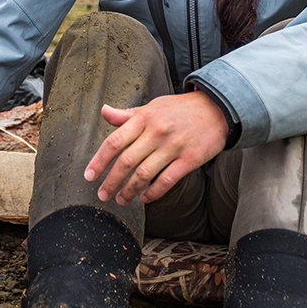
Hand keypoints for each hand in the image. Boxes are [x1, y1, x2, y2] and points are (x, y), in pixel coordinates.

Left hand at [84, 91, 228, 205]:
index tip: (89, 176)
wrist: (217, 108)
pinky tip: (145, 198)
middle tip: (102, 195)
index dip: (99, 161)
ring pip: (144, 173)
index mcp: (143, 118)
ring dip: (129, 190)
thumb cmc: (180, 109)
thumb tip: (104, 111)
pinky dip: (153, 192)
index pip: (114, 142)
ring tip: (121, 200)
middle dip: (111, 182)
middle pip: (126, 161)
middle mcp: (156, 132)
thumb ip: (127, 114)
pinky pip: (167, 180)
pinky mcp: (190, 159)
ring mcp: (173, 146)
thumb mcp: (152, 106)